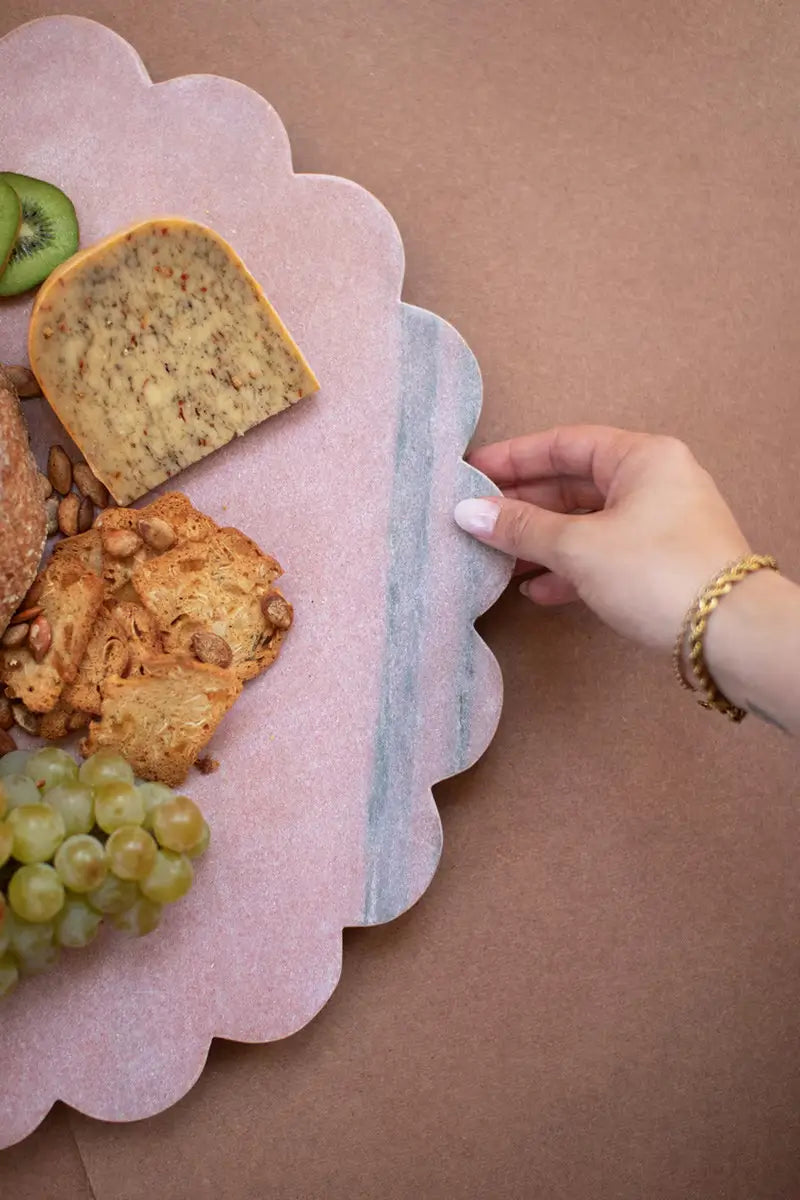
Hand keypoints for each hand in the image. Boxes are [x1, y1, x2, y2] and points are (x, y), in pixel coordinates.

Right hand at [455, 426, 749, 652]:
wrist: (731, 634)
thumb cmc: (658, 573)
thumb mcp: (579, 547)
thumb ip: (521, 528)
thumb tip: (467, 512)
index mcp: (642, 457)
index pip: (564, 444)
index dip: (513, 458)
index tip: (470, 472)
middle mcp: (654, 482)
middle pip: (573, 484)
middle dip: (523, 505)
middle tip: (475, 519)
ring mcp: (660, 524)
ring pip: (587, 523)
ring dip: (542, 541)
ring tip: (496, 559)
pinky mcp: (661, 563)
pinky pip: (604, 554)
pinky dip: (569, 568)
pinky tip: (537, 591)